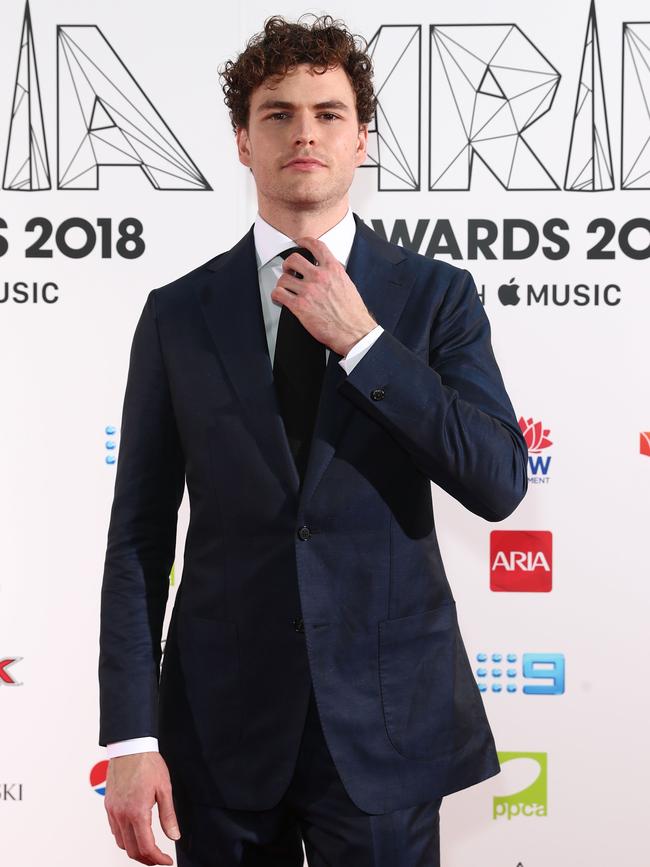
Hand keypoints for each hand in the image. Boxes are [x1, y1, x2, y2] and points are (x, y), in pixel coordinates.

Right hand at [104, 751, 178, 865]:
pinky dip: (125, 839)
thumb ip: (168, 815)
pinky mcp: (109, 806)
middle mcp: (122, 815)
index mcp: (137, 812)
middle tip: (160, 858)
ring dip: (135, 850)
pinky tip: (135, 834)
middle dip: (147, 859)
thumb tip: (174, 836)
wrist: (130, 747)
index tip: (167, 861)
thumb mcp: (165, 789)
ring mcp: (113, 811)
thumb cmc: (148, 763)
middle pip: (132, 850)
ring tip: (149, 849)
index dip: (157, 859)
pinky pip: (115, 831)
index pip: (146, 847)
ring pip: (121, 843)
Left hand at [271, 236, 376, 356]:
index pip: (316, 245)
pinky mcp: (300, 306)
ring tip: (285, 288)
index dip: (304, 241)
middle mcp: (320, 277)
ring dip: (282, 283)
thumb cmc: (353, 314)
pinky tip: (280, 299)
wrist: (354, 331)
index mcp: (333, 269)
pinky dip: (276, 296)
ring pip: (283, 278)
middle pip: (294, 259)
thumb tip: (325, 273)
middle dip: (288, 264)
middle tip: (289, 270)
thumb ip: (334, 275)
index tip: (300, 242)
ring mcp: (308, 290)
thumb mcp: (348, 285)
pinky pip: (279, 294)